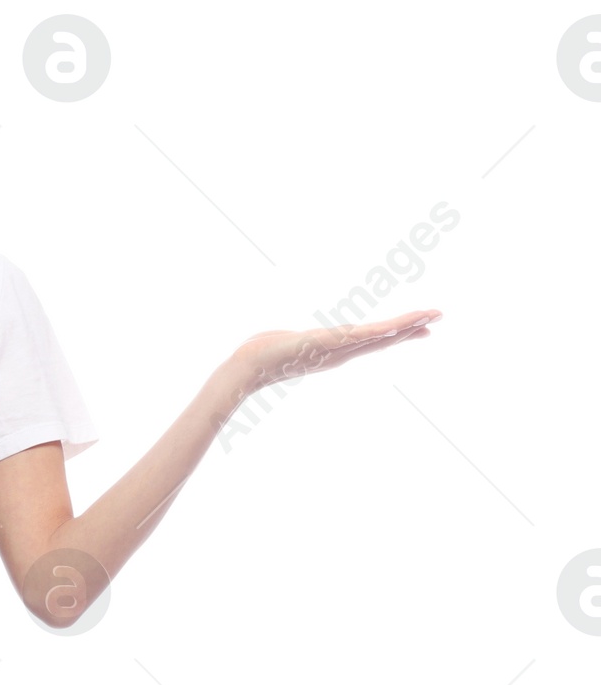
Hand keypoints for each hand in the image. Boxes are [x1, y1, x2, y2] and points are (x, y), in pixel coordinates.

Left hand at [227, 307, 441, 406]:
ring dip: (405, 326)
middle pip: (383, 340)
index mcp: (334, 352)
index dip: (398, 333)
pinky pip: (357, 337)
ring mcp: (334, 351)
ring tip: (430, 315)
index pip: (373, 341)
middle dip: (411, 327)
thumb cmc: (259, 357)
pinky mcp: (323, 344)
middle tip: (439, 316)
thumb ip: (298, 342)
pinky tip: (395, 325)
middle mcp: (339, 354)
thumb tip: (296, 340)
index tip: (422, 327)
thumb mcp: (288, 345)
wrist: (245, 369)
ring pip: (377, 337)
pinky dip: (378, 332)